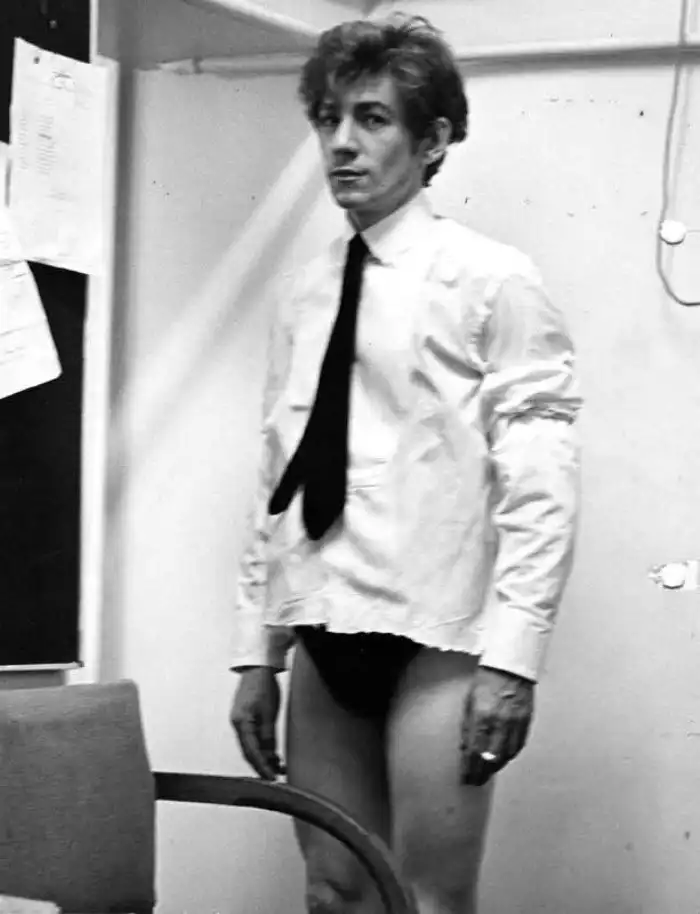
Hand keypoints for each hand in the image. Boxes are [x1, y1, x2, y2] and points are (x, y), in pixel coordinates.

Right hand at [230, 667, 284, 779]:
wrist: (258, 667)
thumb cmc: (263, 685)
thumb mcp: (270, 713)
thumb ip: (269, 736)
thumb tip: (270, 755)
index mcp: (241, 723)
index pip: (252, 752)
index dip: (262, 767)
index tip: (271, 778)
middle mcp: (237, 724)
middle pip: (249, 752)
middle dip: (262, 765)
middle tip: (275, 776)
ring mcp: (240, 721)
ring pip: (251, 746)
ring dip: (263, 756)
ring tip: (278, 766)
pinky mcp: (245, 718)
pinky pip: (252, 737)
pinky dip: (262, 746)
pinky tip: (272, 752)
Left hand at [460, 665, 534, 786]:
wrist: (509, 667)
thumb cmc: (486, 681)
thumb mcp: (469, 702)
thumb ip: (468, 727)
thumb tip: (465, 749)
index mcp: (482, 716)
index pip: (474, 752)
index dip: (470, 768)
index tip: (466, 777)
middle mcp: (499, 722)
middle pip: (491, 758)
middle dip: (482, 773)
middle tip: (476, 781)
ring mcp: (515, 723)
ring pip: (506, 755)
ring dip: (495, 767)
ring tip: (487, 773)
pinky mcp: (526, 722)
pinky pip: (518, 746)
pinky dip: (509, 756)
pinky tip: (502, 759)